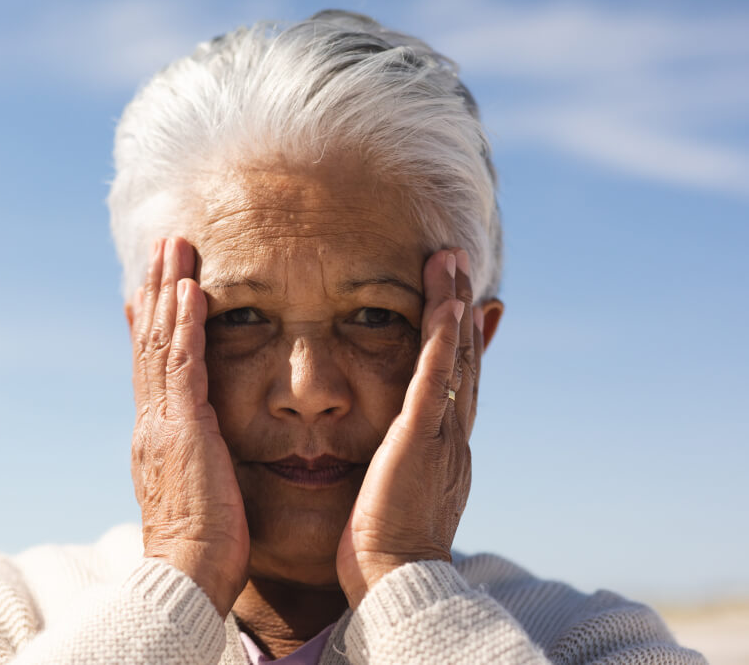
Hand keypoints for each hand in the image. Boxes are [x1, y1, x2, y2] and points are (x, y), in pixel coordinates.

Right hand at [130, 237, 249, 616]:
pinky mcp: (183, 427)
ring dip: (169, 290)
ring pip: (162, 342)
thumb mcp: (196, 495)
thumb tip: (202, 453)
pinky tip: (194, 289)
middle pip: (150, 342)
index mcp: (156, 437)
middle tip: (163, 246)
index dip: (154, 324)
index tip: (156, 289)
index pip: (152, 368)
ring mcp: (162, 422)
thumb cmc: (202, 550)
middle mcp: (151, 422)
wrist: (186, 578)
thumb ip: (197, 463)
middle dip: (157, 291)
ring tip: (175, 247)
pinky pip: (184, 363)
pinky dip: (187, 324)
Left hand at [336, 248, 481, 606]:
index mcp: (443, 453)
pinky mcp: (421, 439)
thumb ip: (393, 475)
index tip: (464, 308)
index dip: (461, 344)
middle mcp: (452, 438)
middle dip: (461, 311)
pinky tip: (446, 304)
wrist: (396, 583)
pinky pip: (436, 378)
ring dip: (453, 307)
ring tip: (450, 263)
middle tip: (459, 266)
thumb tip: (387, 465)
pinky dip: (443, 339)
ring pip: (454, 359)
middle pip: (462, 362)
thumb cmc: (383, 554)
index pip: (455, 386)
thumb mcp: (393, 503)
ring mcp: (441, 436)